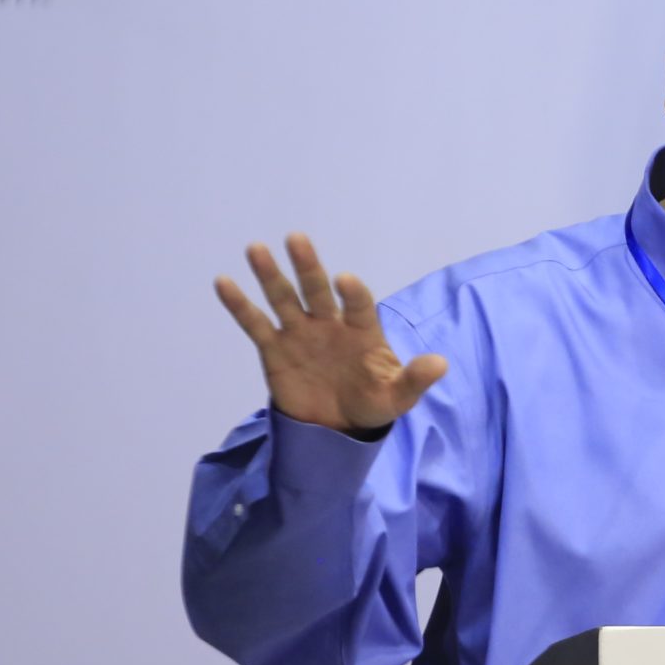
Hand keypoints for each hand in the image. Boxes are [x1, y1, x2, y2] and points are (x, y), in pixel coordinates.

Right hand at [213, 233, 446, 433]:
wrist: (338, 426)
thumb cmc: (372, 402)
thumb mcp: (396, 397)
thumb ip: (413, 379)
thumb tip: (441, 364)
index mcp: (362, 329)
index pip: (359, 305)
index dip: (353, 293)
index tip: (345, 281)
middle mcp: (329, 323)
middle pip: (317, 290)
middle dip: (307, 266)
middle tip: (296, 238)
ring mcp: (300, 332)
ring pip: (284, 298)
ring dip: (269, 275)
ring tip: (255, 248)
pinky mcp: (275, 348)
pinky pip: (256, 323)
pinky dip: (240, 305)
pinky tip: (223, 282)